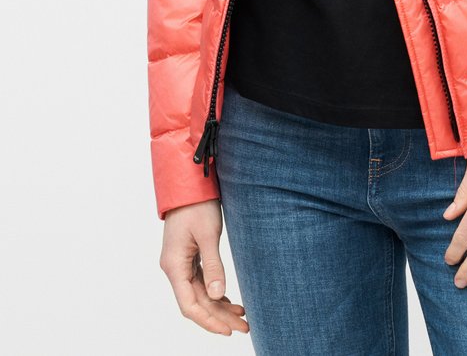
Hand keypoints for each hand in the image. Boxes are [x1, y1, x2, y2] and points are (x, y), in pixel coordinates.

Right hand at [160, 198, 249, 335]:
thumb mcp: (208, 234)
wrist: (189, 183)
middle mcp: (174, 268)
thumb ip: (213, 265)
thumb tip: (218, 296)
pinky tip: (229, 300)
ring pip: (200, 293)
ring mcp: (180, 263)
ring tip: (242, 316)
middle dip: (220, 317)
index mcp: (174, 266)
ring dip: (219, 306)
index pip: (190, 306)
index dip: (209, 321)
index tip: (228, 330)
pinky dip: (215, 292)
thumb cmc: (197, 205)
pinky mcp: (188, 256)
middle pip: (197, 303)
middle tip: (245, 327)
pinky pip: (200, 282)